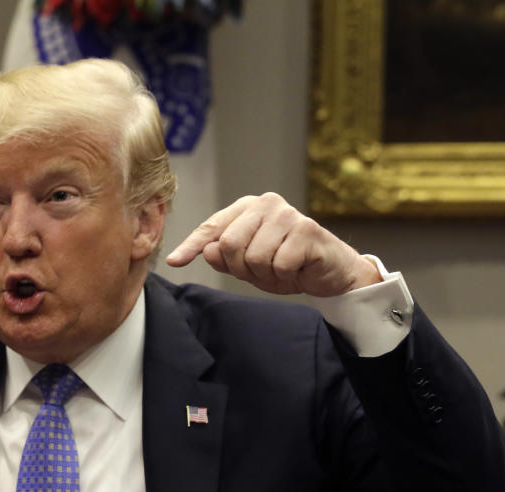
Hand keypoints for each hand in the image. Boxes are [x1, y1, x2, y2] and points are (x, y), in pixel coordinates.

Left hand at [165, 192, 380, 296]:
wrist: (330, 272)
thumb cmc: (287, 264)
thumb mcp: (248, 266)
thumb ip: (225, 258)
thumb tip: (209, 250)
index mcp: (247, 208)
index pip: (212, 227)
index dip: (192, 246)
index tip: (174, 261)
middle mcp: (266, 204)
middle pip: (229, 244)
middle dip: (241, 268)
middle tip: (261, 272)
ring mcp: (287, 214)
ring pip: (253, 257)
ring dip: (265, 273)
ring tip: (281, 269)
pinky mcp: (307, 229)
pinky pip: (278, 264)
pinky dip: (284, 275)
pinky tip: (297, 269)